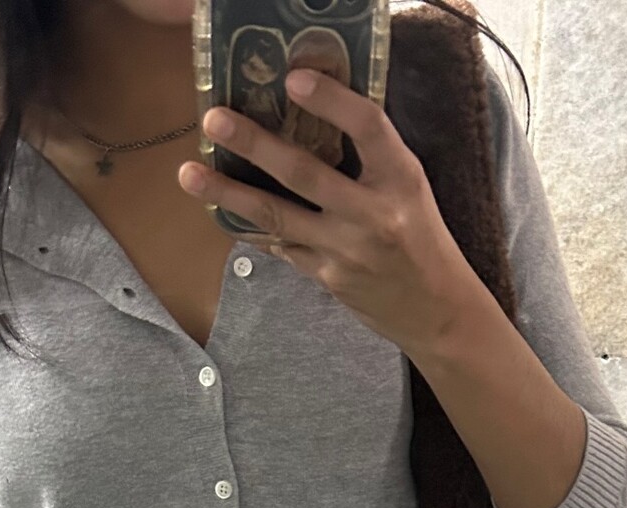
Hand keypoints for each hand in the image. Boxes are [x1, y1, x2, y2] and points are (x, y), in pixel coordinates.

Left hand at [178, 67, 474, 356]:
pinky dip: (252, 227)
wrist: (437, 312)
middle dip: (253, 144)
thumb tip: (315, 116)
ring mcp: (345, 250)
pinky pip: (281, 246)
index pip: (366, 127)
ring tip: (189, 173)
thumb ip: (371, 157)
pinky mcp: (327, 278)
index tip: (294, 78)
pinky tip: (222, 210)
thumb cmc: (422, 240)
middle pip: (303, 172)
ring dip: (228, 192)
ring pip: (277, 216)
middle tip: (213, 119)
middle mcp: (372, 214)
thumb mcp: (410, 188)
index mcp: (401, 180)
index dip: (330, 100)